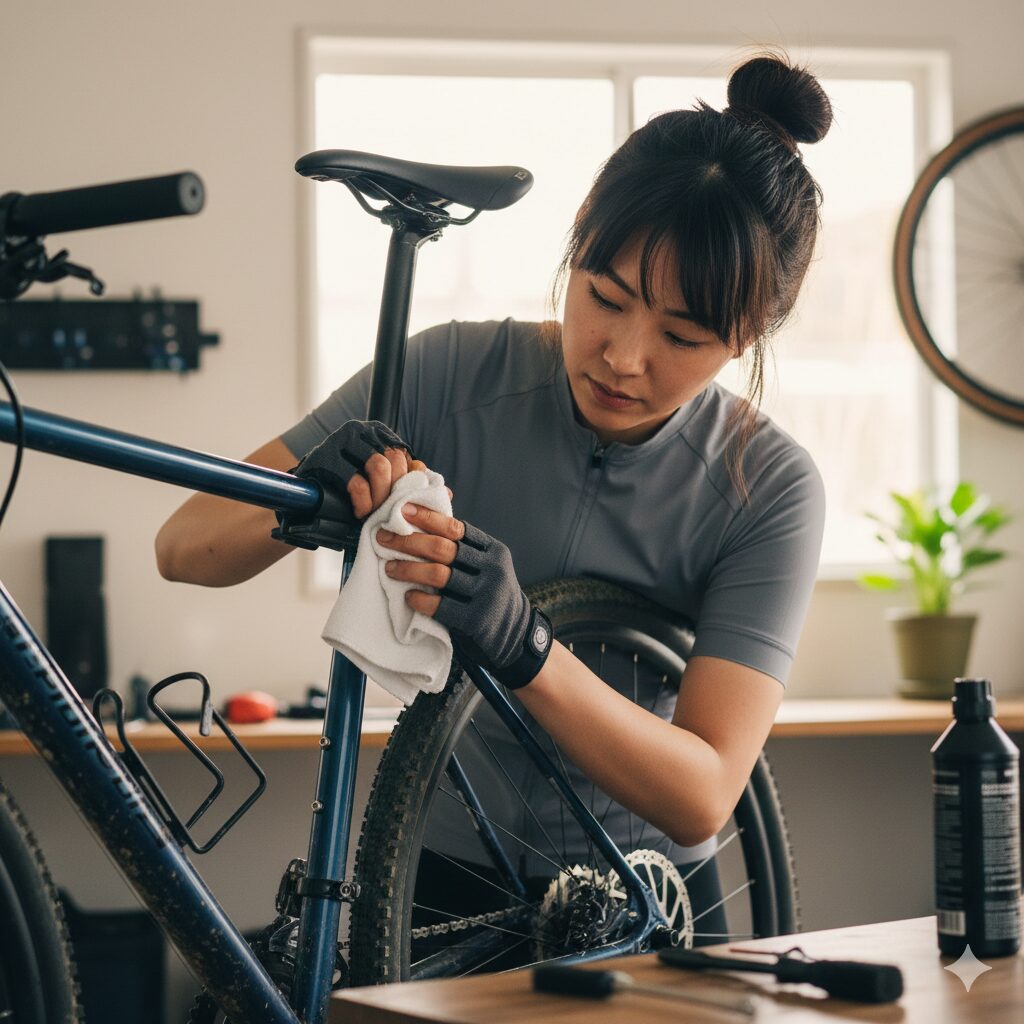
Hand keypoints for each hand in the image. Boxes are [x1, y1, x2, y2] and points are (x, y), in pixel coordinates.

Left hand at [377, 505, 552, 687]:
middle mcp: (492, 569)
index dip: (427, 517)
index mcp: (493, 550)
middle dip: (408, 541)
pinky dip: (421, 599)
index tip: (402, 510)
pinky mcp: (476, 620)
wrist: (514, 634)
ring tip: (390, 568)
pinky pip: (440, 606)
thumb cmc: (490, 594)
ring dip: (409, 569)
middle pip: (443, 548)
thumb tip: (424, 522)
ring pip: (438, 575)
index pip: (456, 528)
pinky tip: (408, 596)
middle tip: (383, 538)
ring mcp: (485, 594)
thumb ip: (466, 549)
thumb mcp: (488, 566)